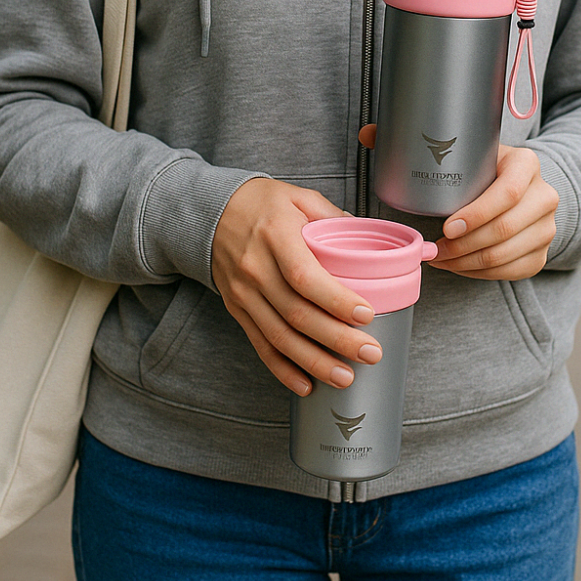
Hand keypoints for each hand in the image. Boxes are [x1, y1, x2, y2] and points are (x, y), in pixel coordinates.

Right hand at [211, 178, 383, 396]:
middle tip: (369, 353)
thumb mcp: (299, 196)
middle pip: (297, 313)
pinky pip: (260, 344)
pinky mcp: (237, 309)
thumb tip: (370, 240)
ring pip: (280, 336)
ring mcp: (243, 292)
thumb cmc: (262, 203)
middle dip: (336, 339)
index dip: (336, 300)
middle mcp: (256, 268)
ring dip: (314, 362)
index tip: (367, 314)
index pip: (305, 276)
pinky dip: (282, 369)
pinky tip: (306, 384)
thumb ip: (333, 217)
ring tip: (345, 376)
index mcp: (276, 235)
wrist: (211, 211)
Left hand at [359, 125, 557, 280]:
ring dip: (468, 263)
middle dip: (464, 246)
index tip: (447, 226)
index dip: (477, 213)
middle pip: (505, 229)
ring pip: (506, 255)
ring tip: (441, 259)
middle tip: (435, 250)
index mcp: (526, 163)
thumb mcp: (461, 150)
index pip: (507, 193)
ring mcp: (547, 227)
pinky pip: (511, 271)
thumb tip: (368, 133)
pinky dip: (480, 274)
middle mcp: (544, 195)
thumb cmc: (481, 168)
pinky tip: (459, 267)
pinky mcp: (542, 252)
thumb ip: (415, 141)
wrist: (520, 186)